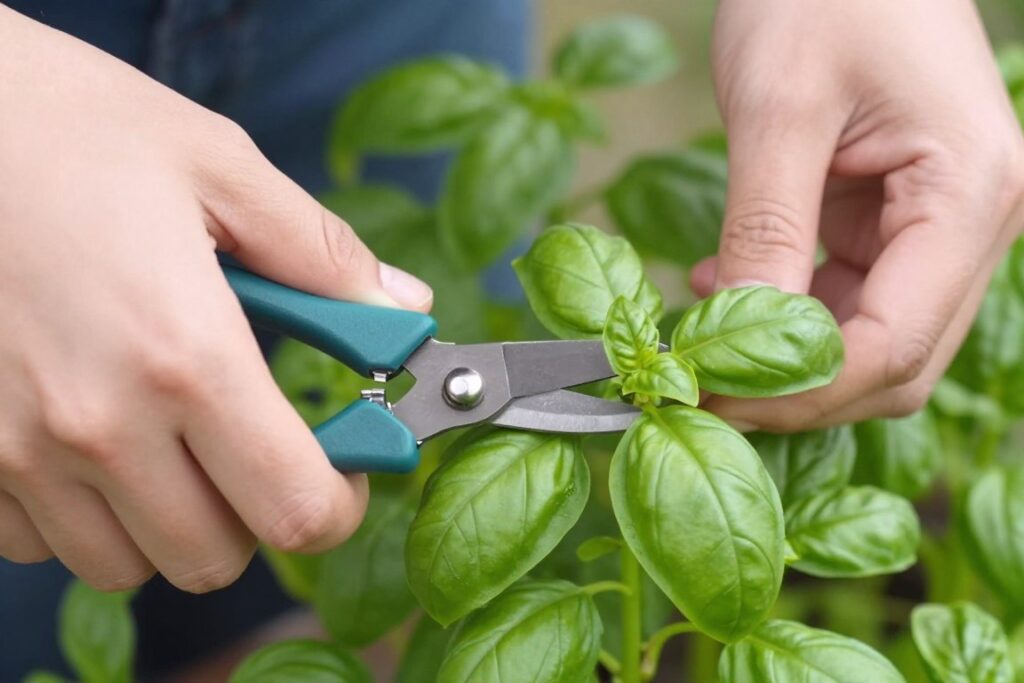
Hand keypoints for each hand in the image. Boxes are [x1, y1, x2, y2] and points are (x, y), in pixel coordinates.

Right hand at [0, 7, 431, 591]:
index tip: (343, 468)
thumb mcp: (221, 167)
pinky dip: (81, 513)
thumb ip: (324, 257)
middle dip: (256, 515)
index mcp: (188, 355)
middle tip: (257, 444)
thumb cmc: (73, 126)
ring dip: (168, 520)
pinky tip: (92, 437)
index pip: (295, 510)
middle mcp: (99, 424)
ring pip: (124, 565)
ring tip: (171, 435)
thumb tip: (402, 312)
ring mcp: (17, 449)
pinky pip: (36, 543)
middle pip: (214, 558)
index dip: (339, 505)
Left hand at [692, 0, 1023, 429]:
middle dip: (794, 388)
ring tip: (700, 338)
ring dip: (784, 354)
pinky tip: (721, 287)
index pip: (892, 344)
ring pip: (870, 337)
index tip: (708, 395)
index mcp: (970, 195)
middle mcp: (974, 221)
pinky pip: (847, 293)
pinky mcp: (896, 215)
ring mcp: (938, 222)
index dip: (796, 390)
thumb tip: (735, 341)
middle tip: (699, 386)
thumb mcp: (780, 108)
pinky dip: (785, 309)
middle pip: (893, 359)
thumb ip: (765, 231)